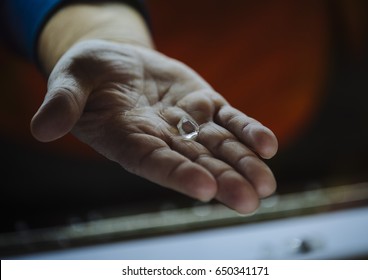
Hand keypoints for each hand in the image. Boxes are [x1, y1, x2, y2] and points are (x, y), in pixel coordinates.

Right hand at [31, 40, 277, 213]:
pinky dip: (249, 131)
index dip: (178, 174)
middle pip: (196, 164)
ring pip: (220, 147)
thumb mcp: (70, 81)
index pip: (155, 163)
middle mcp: (163, 139)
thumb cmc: (89, 75)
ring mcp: (189, 123)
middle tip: (250, 200)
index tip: (204, 188)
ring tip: (266, 184)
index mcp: (129, 141)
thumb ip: (63, 103)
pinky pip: (231, 120)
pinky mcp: (206, 104)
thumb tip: (43, 128)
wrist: (117, 62)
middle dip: (224, 181)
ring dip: (244, 164)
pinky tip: (267, 145)